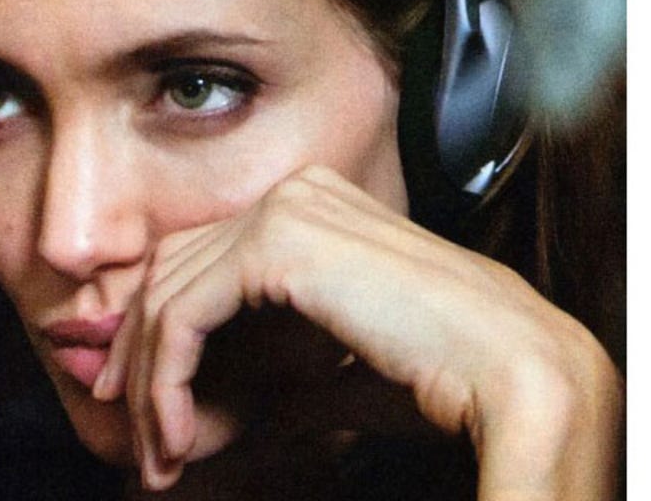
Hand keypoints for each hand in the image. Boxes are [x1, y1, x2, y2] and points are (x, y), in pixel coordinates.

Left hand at [93, 165, 622, 499]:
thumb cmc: (438, 373)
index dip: (163, 338)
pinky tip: (181, 434)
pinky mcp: (276, 244)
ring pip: (168, 297)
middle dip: (144, 362)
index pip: (202, 263)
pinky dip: (167, 381)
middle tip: (145, 441)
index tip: (154, 408)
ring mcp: (284, 210)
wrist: (506, 368)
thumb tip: (233, 415)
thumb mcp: (336, 374)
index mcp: (313, 209)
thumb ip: (279, 379)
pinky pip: (184, 316)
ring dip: (153, 385)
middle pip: (172, 275)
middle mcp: (292, 195)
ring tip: (162, 455)